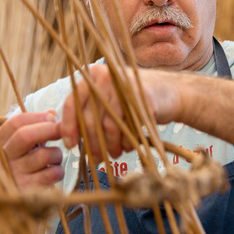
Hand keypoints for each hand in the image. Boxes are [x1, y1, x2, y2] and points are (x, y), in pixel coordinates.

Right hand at [0, 110, 63, 188]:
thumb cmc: (21, 168)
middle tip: (63, 130)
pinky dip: (58, 171)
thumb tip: (52, 113)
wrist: (13, 204)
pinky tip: (53, 173)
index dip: (37, 116)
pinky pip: (52, 173)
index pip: (15, 123)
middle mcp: (1, 160)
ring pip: (44, 155)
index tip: (52, 118)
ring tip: (54, 159)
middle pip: (26, 136)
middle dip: (50, 129)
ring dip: (57, 154)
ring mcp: (13, 176)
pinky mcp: (27, 192)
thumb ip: (35, 128)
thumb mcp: (22, 147)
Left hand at [60, 64, 181, 162]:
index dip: (69, 127)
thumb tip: (62, 134)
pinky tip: (127, 147)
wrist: (171, 93)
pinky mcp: (141, 97)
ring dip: (110, 145)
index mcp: (94, 74)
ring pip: (108, 125)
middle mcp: (106, 75)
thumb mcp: (109, 100)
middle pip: (90, 118)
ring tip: (114, 154)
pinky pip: (127, 127)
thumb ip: (88, 112)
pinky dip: (125, 142)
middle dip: (92, 143)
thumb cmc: (135, 100)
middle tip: (97, 158)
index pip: (72, 103)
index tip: (71, 145)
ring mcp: (124, 85)